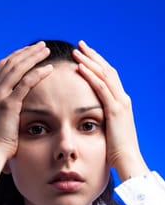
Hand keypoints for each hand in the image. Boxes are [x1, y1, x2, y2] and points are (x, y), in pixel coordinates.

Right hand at [0, 41, 52, 184]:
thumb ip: (1, 107)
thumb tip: (10, 104)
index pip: (2, 67)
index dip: (17, 57)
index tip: (29, 51)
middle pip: (10, 63)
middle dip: (26, 52)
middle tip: (41, 46)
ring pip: (17, 68)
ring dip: (33, 57)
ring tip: (46, 50)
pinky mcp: (8, 104)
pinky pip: (25, 83)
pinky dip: (38, 73)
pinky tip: (49, 68)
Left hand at [73, 40, 148, 180]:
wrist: (127, 160)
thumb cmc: (116, 149)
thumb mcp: (109, 128)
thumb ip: (103, 118)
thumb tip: (91, 115)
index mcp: (121, 102)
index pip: (109, 76)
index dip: (97, 63)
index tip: (85, 54)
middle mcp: (123, 98)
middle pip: (107, 70)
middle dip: (93, 56)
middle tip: (80, 44)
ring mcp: (120, 103)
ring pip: (104, 75)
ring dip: (90, 61)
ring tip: (77, 51)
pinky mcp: (115, 110)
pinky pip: (101, 88)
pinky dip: (91, 76)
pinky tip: (80, 67)